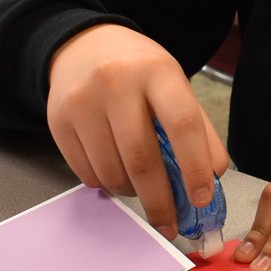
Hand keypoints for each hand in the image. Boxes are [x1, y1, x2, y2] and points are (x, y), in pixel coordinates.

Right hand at [47, 25, 229, 239]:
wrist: (83, 46)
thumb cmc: (139, 72)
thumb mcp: (175, 85)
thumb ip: (199, 128)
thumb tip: (213, 176)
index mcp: (157, 71)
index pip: (182, 124)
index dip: (194, 167)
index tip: (202, 198)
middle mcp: (116, 83)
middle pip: (141, 159)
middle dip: (160, 201)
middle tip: (170, 224)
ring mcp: (82, 102)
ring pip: (111, 172)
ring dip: (131, 193)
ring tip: (141, 189)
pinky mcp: (57, 121)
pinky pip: (86, 173)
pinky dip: (106, 185)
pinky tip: (116, 173)